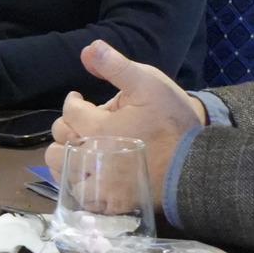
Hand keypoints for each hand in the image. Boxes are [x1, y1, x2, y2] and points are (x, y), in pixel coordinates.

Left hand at [44, 41, 208, 211]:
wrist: (194, 163)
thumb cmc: (171, 121)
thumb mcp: (148, 83)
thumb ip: (115, 65)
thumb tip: (88, 49)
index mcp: (97, 127)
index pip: (70, 111)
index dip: (73, 101)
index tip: (79, 99)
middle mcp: (90, 157)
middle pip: (60, 140)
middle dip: (66, 126)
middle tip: (80, 122)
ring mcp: (97, 184)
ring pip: (61, 168)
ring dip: (64, 154)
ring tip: (78, 146)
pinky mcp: (106, 203)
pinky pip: (76, 195)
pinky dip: (74, 182)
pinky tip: (85, 171)